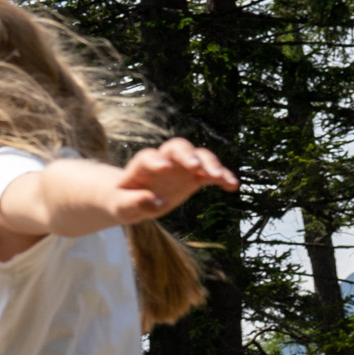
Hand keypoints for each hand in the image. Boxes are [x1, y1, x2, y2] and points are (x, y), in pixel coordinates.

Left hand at [107, 140, 238, 221]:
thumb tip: (157, 201)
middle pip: (178, 147)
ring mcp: (180, 167)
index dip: (156, 160)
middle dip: (188, 155)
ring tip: (220, 178)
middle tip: (195, 166)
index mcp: (141, 166)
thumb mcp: (121, 207)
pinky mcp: (193, 177)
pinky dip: (222, 177)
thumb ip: (135, 203)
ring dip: (211, 164)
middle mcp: (164, 160)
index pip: (148, 156)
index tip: (164, 168)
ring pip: (199, 156)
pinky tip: (232, 186)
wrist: (130, 199)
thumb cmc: (122, 201)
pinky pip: (210, 173)